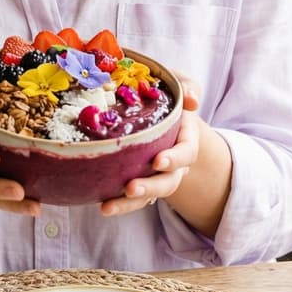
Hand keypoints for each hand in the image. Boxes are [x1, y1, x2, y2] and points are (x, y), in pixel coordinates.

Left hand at [100, 75, 200, 216]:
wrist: (157, 111)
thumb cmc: (168, 95)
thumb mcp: (178, 84)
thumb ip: (187, 87)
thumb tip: (191, 100)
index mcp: (185, 140)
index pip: (187, 153)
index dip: (174, 159)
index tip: (157, 161)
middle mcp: (173, 163)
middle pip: (168, 182)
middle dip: (150, 187)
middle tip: (130, 188)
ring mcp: (155, 175)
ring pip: (147, 196)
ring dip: (128, 204)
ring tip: (107, 207)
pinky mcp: (136, 180)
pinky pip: (130, 198)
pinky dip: (117, 203)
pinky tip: (100, 204)